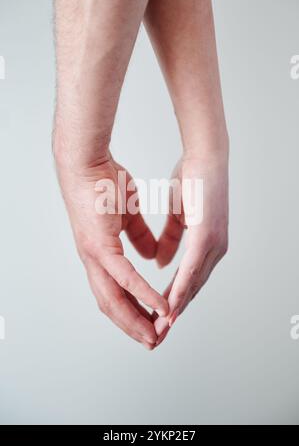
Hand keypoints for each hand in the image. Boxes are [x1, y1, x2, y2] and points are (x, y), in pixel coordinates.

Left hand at [56, 153, 168, 349]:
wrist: (88, 161)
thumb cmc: (107, 184)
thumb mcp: (129, 216)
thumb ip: (139, 238)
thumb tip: (149, 256)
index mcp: (101, 254)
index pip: (116, 292)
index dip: (133, 311)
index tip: (153, 323)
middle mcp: (95, 260)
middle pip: (112, 305)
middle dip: (134, 327)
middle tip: (155, 342)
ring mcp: (95, 255)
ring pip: (116, 298)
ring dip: (138, 319)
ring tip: (158, 334)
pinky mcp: (101, 245)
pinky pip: (125, 277)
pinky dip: (143, 294)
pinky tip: (160, 307)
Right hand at [154, 152, 228, 342]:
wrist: (204, 155)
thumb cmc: (191, 181)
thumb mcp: (176, 216)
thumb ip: (170, 240)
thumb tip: (161, 263)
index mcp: (204, 246)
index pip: (186, 282)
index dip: (168, 303)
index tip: (151, 320)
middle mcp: (213, 251)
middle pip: (190, 292)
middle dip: (170, 317)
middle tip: (154, 337)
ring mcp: (214, 244)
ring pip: (192, 286)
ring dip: (174, 310)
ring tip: (159, 330)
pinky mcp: (209, 235)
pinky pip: (193, 268)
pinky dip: (180, 289)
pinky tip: (169, 306)